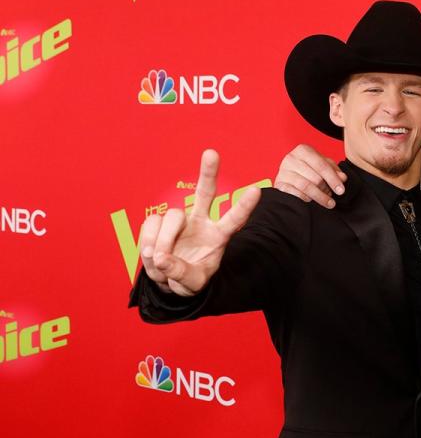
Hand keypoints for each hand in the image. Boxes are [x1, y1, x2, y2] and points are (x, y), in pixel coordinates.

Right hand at [137, 150, 260, 295]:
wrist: (169, 279)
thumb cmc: (189, 279)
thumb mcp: (192, 284)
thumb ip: (180, 274)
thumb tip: (163, 259)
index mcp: (219, 236)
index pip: (234, 219)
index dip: (244, 206)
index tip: (256, 190)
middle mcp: (201, 222)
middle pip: (206, 192)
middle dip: (208, 172)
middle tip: (211, 153)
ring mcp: (180, 220)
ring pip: (171, 217)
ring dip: (162, 241)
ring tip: (160, 261)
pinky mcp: (160, 221)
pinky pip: (151, 223)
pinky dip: (148, 241)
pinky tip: (152, 254)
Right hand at [274, 144, 346, 207]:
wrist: (288, 176)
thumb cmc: (308, 169)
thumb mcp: (322, 165)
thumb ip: (334, 170)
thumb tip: (342, 178)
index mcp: (303, 150)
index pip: (322, 165)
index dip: (333, 179)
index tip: (341, 191)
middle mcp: (291, 158)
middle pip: (315, 178)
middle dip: (326, 189)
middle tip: (332, 196)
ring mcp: (283, 171)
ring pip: (306, 186)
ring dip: (319, 196)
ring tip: (327, 202)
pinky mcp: (278, 184)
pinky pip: (295, 194)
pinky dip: (306, 199)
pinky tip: (311, 200)